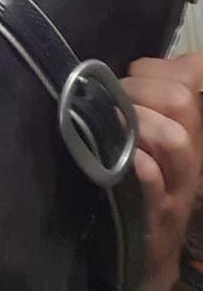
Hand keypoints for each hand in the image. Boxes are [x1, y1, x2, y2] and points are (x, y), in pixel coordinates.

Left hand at [122, 54, 202, 289]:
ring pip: (174, 138)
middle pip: (180, 102)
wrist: (147, 243)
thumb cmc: (147, 176)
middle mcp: (191, 150)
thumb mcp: (155, 132)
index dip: (158, 66)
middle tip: (116, 101)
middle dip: (141, 90)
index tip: (133, 74)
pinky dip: (140, 164)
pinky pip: (151, 179)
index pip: (191, 74)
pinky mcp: (155, 210)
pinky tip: (128, 159)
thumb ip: (153, 96)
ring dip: (139, 123)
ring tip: (115, 125)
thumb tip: (139, 63)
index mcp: (190, 125)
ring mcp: (176, 182)